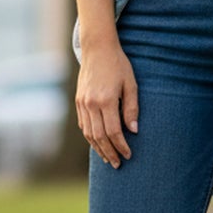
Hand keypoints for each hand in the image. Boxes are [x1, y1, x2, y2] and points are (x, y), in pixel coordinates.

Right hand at [76, 40, 138, 167]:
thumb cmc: (118, 65)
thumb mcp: (131, 84)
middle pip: (100, 137)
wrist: (97, 48)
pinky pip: (83, 125)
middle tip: (117, 164)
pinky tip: (97, 143)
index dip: (121, 146)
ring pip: (89, 133)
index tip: (129, 155)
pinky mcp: (78, 101)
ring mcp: (82, 103)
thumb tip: (133, 131)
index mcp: (106, 100)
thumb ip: (132, 108)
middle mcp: (91, 104)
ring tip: (107, 158)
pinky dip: (90, 137)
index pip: (113, 132)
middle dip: (109, 153)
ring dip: (98, 148)